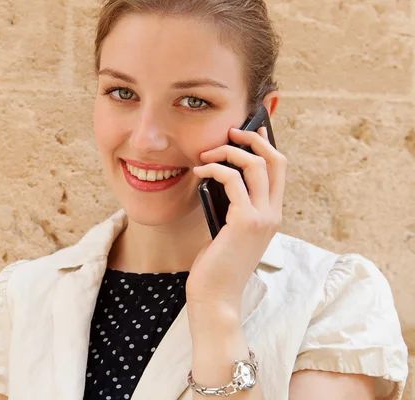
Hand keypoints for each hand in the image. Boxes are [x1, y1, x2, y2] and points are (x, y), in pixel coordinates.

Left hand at [186, 126, 286, 310]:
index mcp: (272, 215)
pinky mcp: (245, 221)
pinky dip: (214, 169)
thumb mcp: (229, 230)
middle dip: (253, 139)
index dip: (267, 145)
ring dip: (229, 152)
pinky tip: (199, 172)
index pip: (279, 171)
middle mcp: (273, 214)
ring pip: (256, 165)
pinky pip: (232, 180)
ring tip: (206, 155)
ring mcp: (263, 217)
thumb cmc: (217, 265)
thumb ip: (233, 207)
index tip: (253, 130)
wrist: (216, 296)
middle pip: (275, 160)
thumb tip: (220, 176)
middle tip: (230, 132)